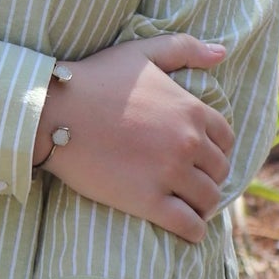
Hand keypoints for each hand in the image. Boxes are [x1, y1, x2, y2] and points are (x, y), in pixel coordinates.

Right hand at [34, 35, 233, 241]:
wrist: (52, 111)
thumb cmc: (94, 79)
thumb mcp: (141, 53)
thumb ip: (184, 48)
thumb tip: (221, 52)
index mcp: (191, 109)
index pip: (226, 139)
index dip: (215, 149)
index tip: (200, 157)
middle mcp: (188, 142)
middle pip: (219, 171)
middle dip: (207, 177)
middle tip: (189, 182)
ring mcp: (170, 173)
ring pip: (208, 200)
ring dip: (202, 205)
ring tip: (187, 205)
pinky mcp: (149, 201)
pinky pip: (189, 225)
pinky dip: (193, 231)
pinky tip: (186, 228)